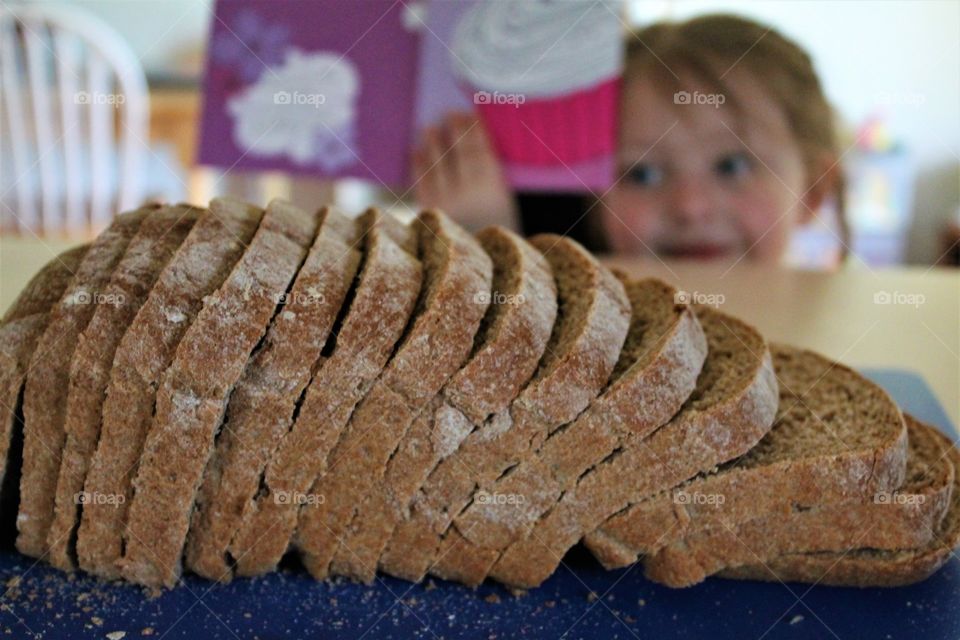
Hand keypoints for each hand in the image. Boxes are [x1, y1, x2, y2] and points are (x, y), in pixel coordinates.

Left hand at [412, 113, 517, 231]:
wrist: (483, 262)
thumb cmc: (497, 226)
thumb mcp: (504, 200)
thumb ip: (490, 173)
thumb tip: (471, 138)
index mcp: (492, 188)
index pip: (480, 149)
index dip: (472, 129)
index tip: (468, 113)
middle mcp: (468, 193)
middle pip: (458, 153)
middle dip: (453, 130)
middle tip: (448, 114)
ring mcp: (446, 202)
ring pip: (436, 164)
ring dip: (432, 143)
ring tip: (428, 128)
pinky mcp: (430, 212)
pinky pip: (421, 182)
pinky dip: (418, 165)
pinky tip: (416, 152)